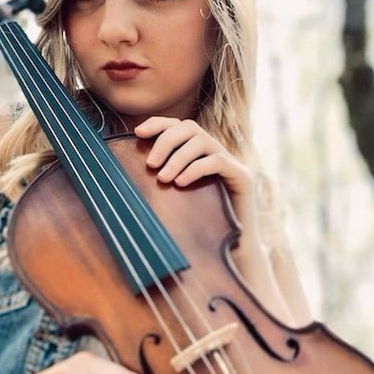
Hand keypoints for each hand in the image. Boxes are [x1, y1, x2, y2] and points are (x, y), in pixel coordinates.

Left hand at [134, 117, 257, 237]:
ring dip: (178, 157)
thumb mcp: (175, 199)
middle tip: (150, 164)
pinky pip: (217, 161)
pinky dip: (195, 169)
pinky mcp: (243, 176)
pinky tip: (181, 183)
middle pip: (190, 127)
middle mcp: (216, 152)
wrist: (234, 249)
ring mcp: (232, 163)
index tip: (138, 133)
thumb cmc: (200, 228)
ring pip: (203, 141)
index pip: (178, 126)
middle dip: (166, 141)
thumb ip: (160, 181)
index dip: (158, 124)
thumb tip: (129, 172)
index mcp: (199, 154)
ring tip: (163, 178)